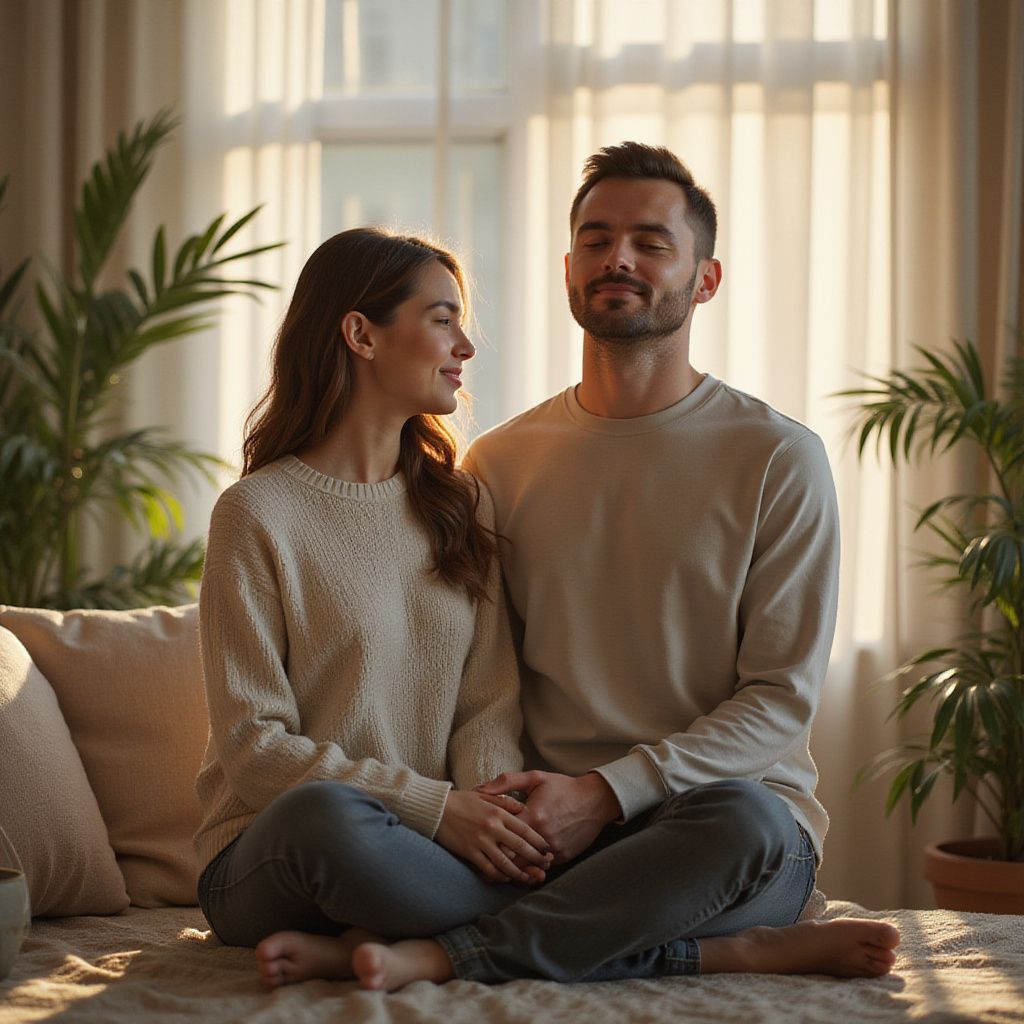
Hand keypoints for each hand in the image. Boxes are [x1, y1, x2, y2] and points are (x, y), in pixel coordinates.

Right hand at [435, 789, 552, 884]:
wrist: (435, 808)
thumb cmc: (460, 800)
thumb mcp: (485, 795)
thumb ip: (505, 801)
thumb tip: (523, 808)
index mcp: (498, 812)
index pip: (524, 829)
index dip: (538, 841)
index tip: (547, 848)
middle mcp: (492, 827)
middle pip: (520, 847)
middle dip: (535, 858)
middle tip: (545, 866)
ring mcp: (481, 841)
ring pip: (506, 862)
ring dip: (520, 872)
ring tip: (529, 877)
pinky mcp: (469, 852)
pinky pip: (488, 868)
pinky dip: (499, 875)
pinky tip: (506, 878)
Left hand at [475, 770, 621, 864]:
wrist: (596, 800)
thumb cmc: (563, 788)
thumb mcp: (535, 778)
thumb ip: (506, 782)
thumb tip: (479, 788)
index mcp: (533, 816)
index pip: (504, 838)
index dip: (490, 843)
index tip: (480, 844)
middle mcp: (543, 836)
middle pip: (514, 858)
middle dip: (499, 862)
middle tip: (485, 863)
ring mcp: (555, 849)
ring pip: (528, 867)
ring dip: (515, 869)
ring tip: (501, 870)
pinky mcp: (564, 856)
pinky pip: (543, 867)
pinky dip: (532, 867)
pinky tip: (523, 866)